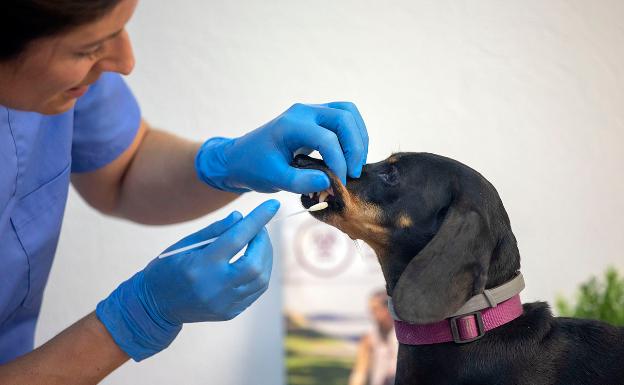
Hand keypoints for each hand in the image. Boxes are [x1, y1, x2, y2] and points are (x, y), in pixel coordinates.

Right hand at [96, 199, 279, 360]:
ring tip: (259, 243)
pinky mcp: (229, 312)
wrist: (154, 305)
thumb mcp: (184, 244)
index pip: (237, 238)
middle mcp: (215, 286)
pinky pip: (255, 292)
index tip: (273, 205)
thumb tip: (241, 217)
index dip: (257, 220)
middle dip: (263, 241)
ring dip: (266, 257)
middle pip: (254, 263)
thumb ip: (214, 231)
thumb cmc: (168, 268)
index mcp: (201, 265)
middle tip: (261, 229)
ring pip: (260, 279)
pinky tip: (255, 261)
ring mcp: (224, 303)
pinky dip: (261, 273)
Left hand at [195, 101, 368, 193]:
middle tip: (354, 173)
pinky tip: (350, 157)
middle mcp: (304, 112)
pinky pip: (344, 118)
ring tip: (355, 164)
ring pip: (348, 113)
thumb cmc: (253, 168)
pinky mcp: (317, 118)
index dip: (340, 162)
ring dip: (358, 138)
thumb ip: (300, 182)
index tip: (341, 184)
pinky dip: (353, 135)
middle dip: (355, 146)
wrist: (239, 158)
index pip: (327, 138)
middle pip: (344, 117)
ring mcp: (311, 112)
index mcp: (291, 125)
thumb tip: (329, 182)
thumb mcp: (273, 179)